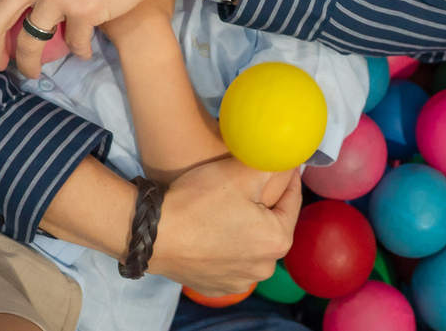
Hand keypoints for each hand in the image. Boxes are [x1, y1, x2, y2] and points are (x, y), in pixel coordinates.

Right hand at [150, 158, 301, 294]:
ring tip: (229, 205)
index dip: (288, 177)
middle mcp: (264, 269)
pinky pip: (230, 260)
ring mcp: (239, 282)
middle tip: (249, 183)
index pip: (293, 200)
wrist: (152, 235)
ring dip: (246, 226)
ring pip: (251, 244)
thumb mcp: (241, 172)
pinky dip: (227, 245)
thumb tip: (291, 159)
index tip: (282, 162)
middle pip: (272, 224)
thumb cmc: (198, 202)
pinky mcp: (215, 286)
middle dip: (265, 204)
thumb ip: (273, 163)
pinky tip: (213, 228)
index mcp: (277, 241)